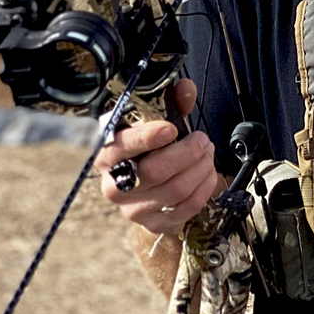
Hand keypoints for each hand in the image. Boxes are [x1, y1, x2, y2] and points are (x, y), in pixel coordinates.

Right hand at [95, 78, 222, 235]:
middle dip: (187, 152)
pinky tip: (208, 173)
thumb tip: (185, 89)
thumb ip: (170, 104)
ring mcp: (132, 209)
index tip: (171, 129)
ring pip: (175, 191)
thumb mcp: (153, 122)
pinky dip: (204, 188)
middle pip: (154, 172)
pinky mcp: (153, 224)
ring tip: (207, 153)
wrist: (143, 186)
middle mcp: (114, 186)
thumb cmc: (147, 148)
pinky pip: (186, 208)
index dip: (146, 138)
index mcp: (106, 155)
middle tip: (202, 140)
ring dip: (200, 168)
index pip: (121, 147)